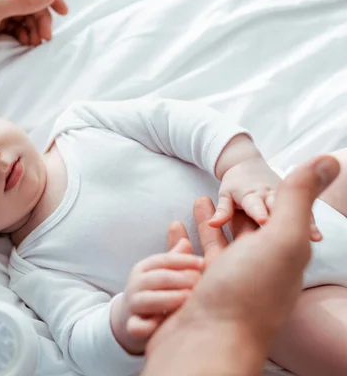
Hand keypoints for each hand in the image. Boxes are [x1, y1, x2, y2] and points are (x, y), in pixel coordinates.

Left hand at [0, 0, 68, 59]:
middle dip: (41, 18)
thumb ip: (22, 1)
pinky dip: (24, 36)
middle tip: (44, 39)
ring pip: (25, 16)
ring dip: (34, 29)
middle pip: (32, 1)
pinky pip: (16, 28)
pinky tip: (25, 44)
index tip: (63, 13)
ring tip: (34, 44)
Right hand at [111, 238, 203, 353]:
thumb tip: (181, 231)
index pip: (163, 260)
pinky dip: (148, 326)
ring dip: (168, 299)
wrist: (132, 318)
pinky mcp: (132, 327)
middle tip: (200, 282)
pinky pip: (137, 327)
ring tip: (189, 299)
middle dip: (179, 279)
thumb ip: (175, 256)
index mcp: (144, 268)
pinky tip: (164, 324)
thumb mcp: (163, 272)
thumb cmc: (155, 291)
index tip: (203, 263)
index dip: (183, 260)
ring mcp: (133, 306)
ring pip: (147, 300)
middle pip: (157, 278)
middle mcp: (136, 285)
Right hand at [145, 155, 339, 372]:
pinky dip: (183, 241)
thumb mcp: (283, 238)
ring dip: (206, 223)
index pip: (272, 219)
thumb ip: (300, 197)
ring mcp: (223, 283)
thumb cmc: (248, 295)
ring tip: (196, 202)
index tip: (253, 179)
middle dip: (231, 210)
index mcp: (278, 257)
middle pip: (243, 232)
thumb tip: (329, 159)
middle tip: (214, 191)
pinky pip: (190, 260)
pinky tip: (174, 230)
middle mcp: (252, 270)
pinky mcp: (195, 292)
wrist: (207, 344)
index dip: (263, 198)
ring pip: (215, 246)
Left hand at [211, 135, 320, 240]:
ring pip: (294, 208)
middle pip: (278, 207)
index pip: (254, 204)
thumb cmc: (234, 184)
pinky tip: (316, 236)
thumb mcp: (225, 195)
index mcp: (249, 194)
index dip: (259, 212)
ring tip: (312, 237)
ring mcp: (282, 195)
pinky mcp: (292, 197)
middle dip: (285, 218)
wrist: (247, 164)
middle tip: (293, 233)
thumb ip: (222, 211)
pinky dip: (310, 221)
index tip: (263, 221)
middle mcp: (268, 194)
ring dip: (304, 221)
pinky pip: (302, 210)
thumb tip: (212, 224)